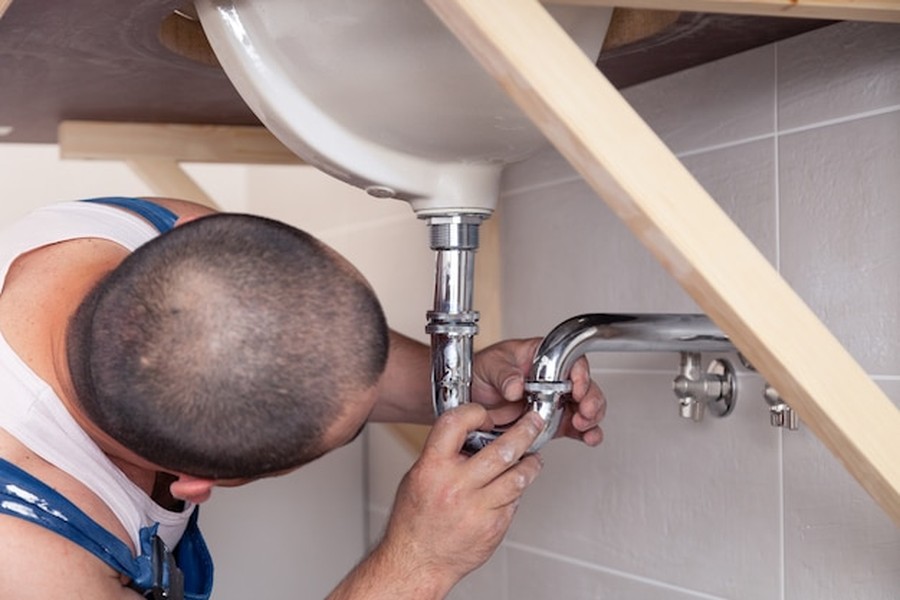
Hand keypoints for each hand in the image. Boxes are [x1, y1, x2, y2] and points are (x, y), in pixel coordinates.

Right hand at [377, 404, 543, 593]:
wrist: (417, 562)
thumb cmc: (414, 520)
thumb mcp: (417, 476)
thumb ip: (444, 454)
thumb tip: (473, 434)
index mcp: (432, 469)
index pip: (456, 424)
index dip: (476, 413)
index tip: (486, 416)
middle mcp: (456, 487)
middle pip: (503, 450)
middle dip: (525, 431)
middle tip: (534, 422)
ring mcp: (477, 509)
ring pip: (518, 477)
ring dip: (530, 464)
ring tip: (532, 458)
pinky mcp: (494, 527)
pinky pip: (514, 501)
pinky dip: (517, 491)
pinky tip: (513, 487)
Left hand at [470, 338, 605, 446]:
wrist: (470, 394)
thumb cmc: (482, 370)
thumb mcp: (490, 366)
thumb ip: (504, 374)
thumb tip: (516, 386)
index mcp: (541, 356)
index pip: (569, 360)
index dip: (579, 374)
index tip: (577, 388)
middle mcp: (552, 378)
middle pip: (584, 385)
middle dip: (590, 399)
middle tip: (585, 411)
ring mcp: (553, 400)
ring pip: (584, 407)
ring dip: (590, 417)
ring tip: (584, 426)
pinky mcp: (550, 421)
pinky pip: (574, 426)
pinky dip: (585, 433)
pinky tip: (588, 437)